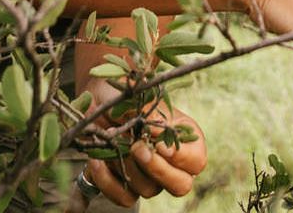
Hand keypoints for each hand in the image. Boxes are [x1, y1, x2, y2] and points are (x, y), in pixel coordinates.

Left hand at [82, 99, 207, 205]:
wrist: (104, 98)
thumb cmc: (130, 95)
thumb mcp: (142, 98)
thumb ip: (152, 114)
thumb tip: (157, 131)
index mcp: (186, 139)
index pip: (196, 161)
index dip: (180, 158)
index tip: (159, 145)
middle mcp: (172, 163)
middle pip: (180, 185)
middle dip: (157, 169)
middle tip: (137, 148)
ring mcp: (150, 177)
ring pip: (148, 190)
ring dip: (127, 166)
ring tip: (113, 139)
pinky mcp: (126, 185)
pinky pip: (124, 198)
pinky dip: (108, 181)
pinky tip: (97, 161)